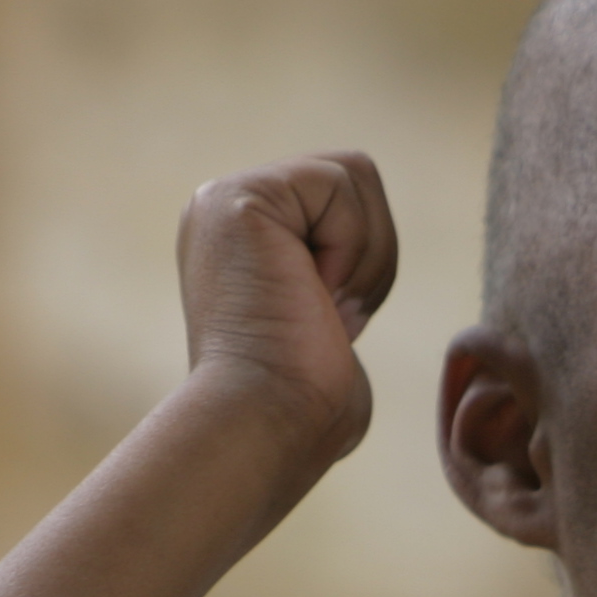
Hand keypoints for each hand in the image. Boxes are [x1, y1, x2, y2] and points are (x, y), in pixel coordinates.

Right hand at [175, 151, 398, 466]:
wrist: (270, 424)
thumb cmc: (305, 408)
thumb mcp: (324, 328)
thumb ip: (328, 284)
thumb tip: (336, 302)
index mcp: (246, 238)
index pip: (346, 200)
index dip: (365, 264)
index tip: (329, 323)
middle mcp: (225, 209)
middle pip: (355, 175)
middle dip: (372, 252)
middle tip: (331, 314)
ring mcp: (224, 198)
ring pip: (354, 173)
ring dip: (365, 253)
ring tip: (321, 306)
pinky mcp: (237, 197)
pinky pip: (339, 183)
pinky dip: (350, 247)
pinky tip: (312, 292)